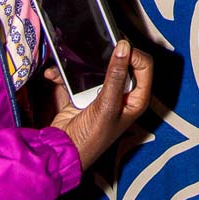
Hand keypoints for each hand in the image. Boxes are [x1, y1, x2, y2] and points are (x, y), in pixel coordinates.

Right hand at [48, 41, 152, 170]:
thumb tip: (125, 47)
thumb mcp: (107, 105)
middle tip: (96, 46)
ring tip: (70, 58)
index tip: (119, 47)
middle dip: (107, 54)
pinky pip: (77, 76)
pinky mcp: (84, 94)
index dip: (135, 54)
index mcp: (137, 98)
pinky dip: (65, 74)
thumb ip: (116, 76)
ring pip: (98, 67)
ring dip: (82, 63)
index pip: (144, 66)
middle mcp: (124, 93)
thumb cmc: (91, 138)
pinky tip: (54, 74)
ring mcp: (103, 93)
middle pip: (123, 63)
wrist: (61, 154)